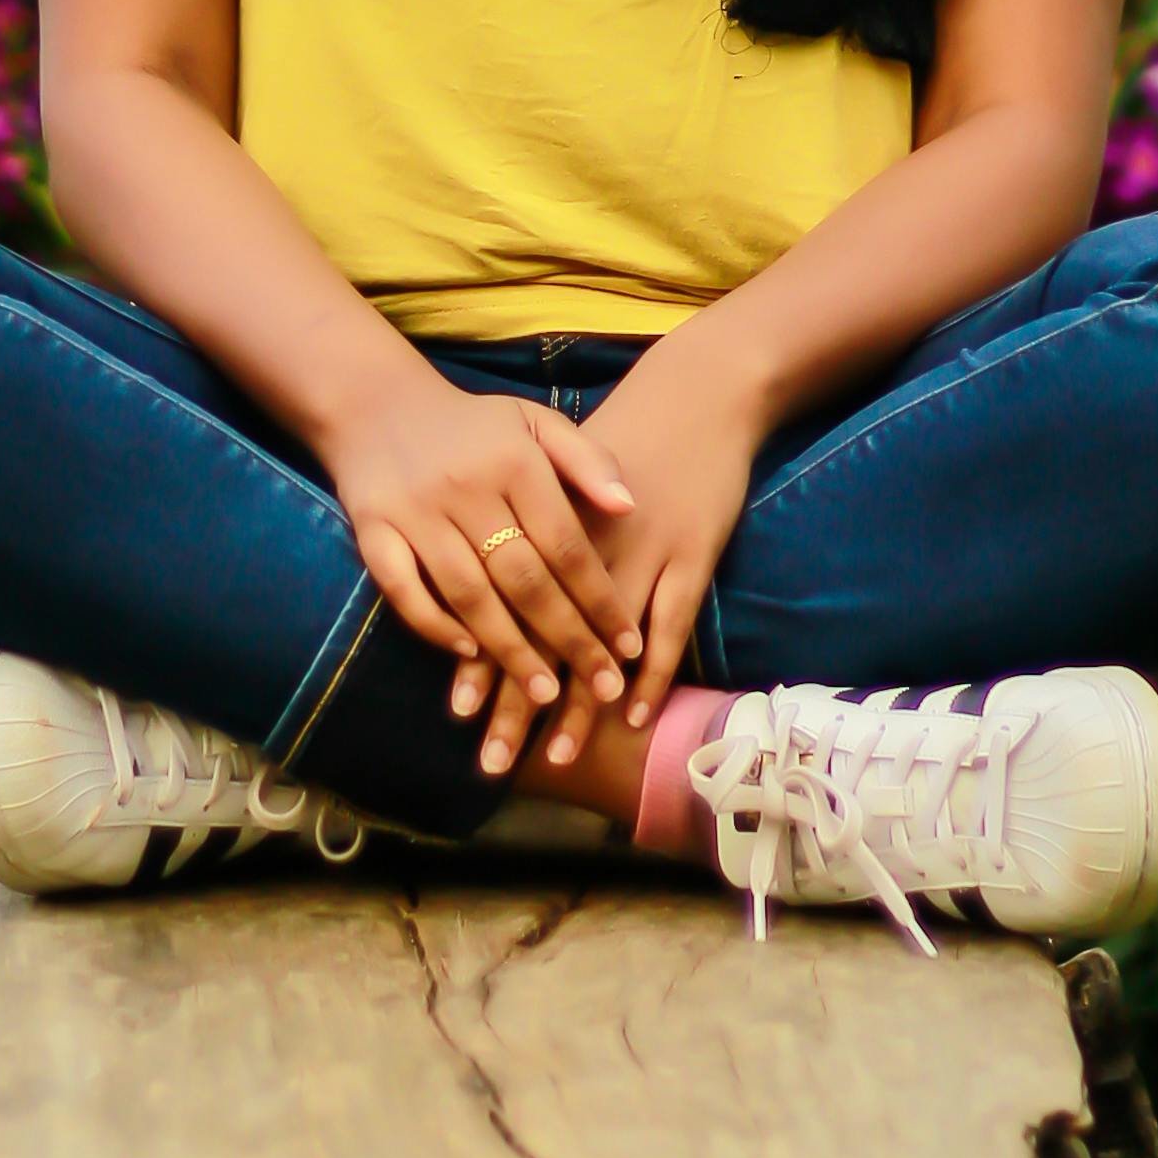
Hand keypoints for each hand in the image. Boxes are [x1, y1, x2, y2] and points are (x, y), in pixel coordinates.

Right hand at [323, 367, 639, 757]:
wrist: (376, 404)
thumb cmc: (473, 426)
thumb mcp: (536, 424)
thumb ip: (587, 461)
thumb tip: (631, 506)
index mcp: (515, 462)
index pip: (567, 545)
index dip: (601, 600)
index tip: (630, 649)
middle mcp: (466, 488)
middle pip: (524, 579)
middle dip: (568, 640)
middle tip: (601, 688)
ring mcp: (416, 512)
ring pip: (469, 595)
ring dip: (510, 650)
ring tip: (547, 696)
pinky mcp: (372, 530)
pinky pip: (403, 591)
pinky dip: (435, 625)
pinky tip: (470, 654)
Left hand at [490, 333, 764, 782]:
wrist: (697, 396)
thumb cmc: (626, 437)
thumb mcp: (562, 470)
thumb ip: (525, 520)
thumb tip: (482, 579)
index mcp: (546, 521)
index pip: (504, 603)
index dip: (483, 658)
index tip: (459, 711)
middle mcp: (589, 545)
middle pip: (544, 636)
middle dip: (518, 702)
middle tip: (493, 762)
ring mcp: (644, 554)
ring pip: (601, 644)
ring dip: (580, 705)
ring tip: (556, 758)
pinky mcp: (692, 557)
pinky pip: (669, 629)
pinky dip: (650, 676)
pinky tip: (630, 716)